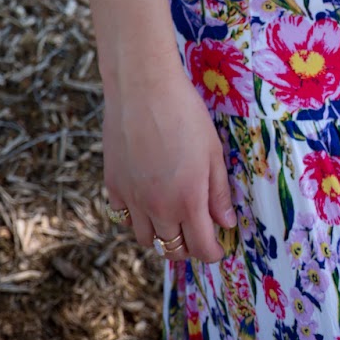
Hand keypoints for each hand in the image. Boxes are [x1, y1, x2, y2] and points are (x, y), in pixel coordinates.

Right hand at [103, 59, 236, 264]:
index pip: (201, 247)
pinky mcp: (113, 185)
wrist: (143, 87)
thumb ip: (219, 192)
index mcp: (188, 201)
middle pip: (172, 249)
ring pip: (146, 239)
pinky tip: (146, 198)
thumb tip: (226, 223)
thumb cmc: (185, 113)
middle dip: (188, 247)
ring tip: (172, 219)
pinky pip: (123, 216)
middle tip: (197, 234)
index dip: (212, 252)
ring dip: (161, 236)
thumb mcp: (213, 151)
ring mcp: (132, 199)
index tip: (217, 248)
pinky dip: (136, 216)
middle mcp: (158, 208)